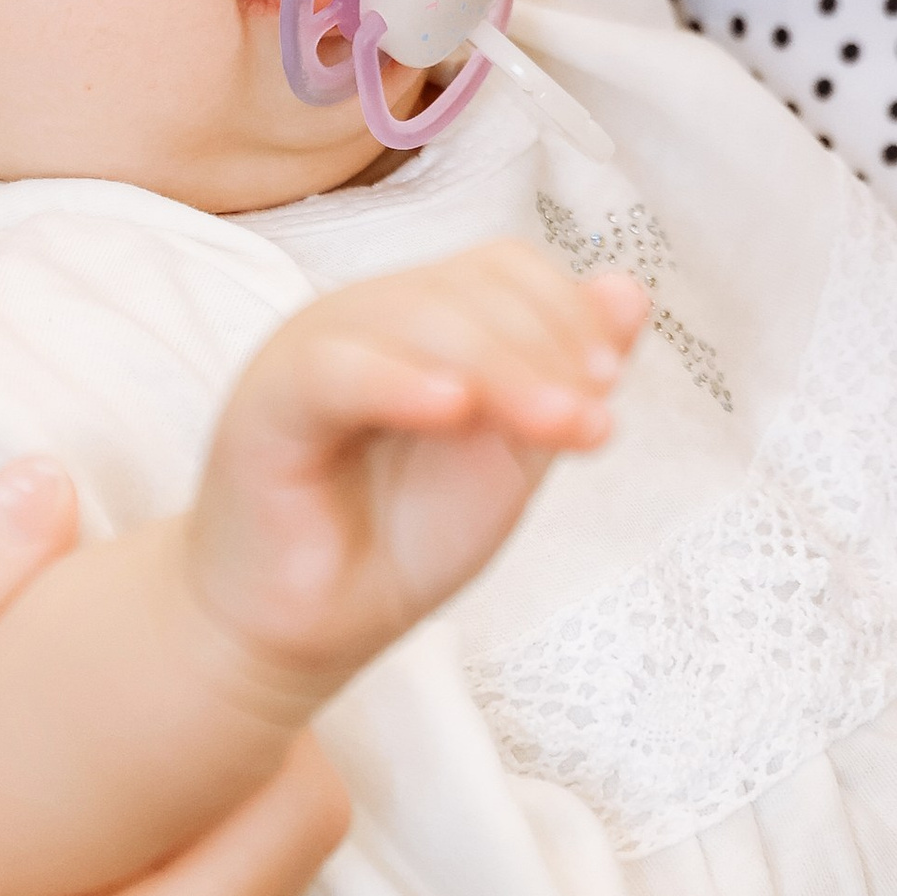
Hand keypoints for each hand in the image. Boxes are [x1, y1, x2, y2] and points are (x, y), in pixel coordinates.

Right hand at [190, 244, 647, 690]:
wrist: (311, 626)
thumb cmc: (400, 537)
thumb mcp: (507, 456)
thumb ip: (559, 378)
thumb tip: (629, 290)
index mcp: (423, 318)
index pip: (503, 268)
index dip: (566, 313)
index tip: (607, 389)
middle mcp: (366, 316)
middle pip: (469, 288)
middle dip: (547, 352)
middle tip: (591, 424)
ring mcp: (313, 348)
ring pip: (416, 316)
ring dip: (504, 369)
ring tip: (554, 429)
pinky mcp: (267, 400)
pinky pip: (336, 367)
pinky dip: (401, 381)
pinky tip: (454, 411)